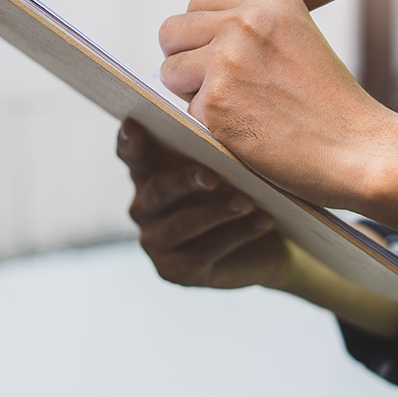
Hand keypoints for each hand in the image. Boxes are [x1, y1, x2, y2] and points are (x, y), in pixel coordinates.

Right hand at [116, 118, 292, 289]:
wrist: (268, 246)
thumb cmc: (239, 195)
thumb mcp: (228, 170)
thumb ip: (213, 150)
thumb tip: (224, 128)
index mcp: (150, 175)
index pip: (132, 155)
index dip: (129, 142)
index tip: (134, 125)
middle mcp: (144, 208)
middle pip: (159, 190)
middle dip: (185, 181)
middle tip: (213, 175)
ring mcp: (156, 242)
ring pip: (183, 224)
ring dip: (216, 211)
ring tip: (247, 202)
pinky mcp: (176, 271)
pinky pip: (203, 253)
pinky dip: (236, 235)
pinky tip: (262, 222)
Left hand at [157, 0, 397, 210]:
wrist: (363, 150)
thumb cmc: (335, 108)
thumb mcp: (301, 44)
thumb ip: (253, 33)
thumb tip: (194, 45)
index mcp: (271, 0)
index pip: (199, 4)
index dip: (204, 37)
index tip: (222, 60)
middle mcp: (246, 22)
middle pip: (173, 32)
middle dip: (186, 62)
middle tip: (217, 90)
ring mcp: (228, 61)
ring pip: (171, 73)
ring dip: (194, 96)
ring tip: (242, 113)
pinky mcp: (216, 103)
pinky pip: (186, 113)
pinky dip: (212, 130)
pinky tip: (251, 135)